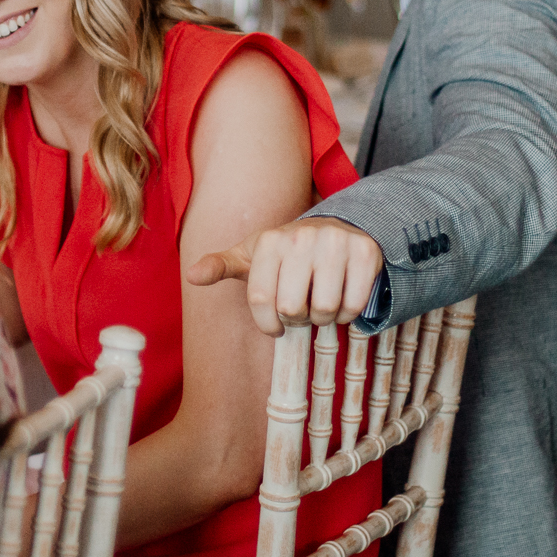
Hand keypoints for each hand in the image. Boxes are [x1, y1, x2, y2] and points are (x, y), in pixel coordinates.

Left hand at [186, 216, 383, 336]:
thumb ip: (220, 266)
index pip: (260, 300)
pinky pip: (354, 305)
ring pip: (325, 310)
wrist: (335, 230)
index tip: (274, 326)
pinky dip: (349, 313)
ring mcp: (335, 242)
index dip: (267, 324)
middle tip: (301, 308)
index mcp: (269, 241)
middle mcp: (301, 237)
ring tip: (320, 303)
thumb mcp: (250, 257)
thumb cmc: (286, 253)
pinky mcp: (365, 252)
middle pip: (292, 308)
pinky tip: (342, 298)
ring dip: (323, 318)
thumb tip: (191, 276)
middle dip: (296, 319)